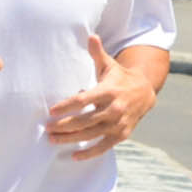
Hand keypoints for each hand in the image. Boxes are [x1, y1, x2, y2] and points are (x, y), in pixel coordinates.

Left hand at [46, 34, 155, 160]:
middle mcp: (114, 108)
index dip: (67, 106)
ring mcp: (118, 124)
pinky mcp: (121, 135)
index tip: (51, 111)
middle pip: (85, 120)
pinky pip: (103, 146)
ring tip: (53, 139)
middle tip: (47, 128)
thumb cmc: (119, 77)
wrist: (145, 93)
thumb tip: (91, 35)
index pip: (84, 100)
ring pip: (91, 134)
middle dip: (64, 125)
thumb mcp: (109, 65)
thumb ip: (97, 53)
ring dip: (71, 139)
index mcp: (109, 90)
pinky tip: (74, 156)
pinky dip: (90, 153)